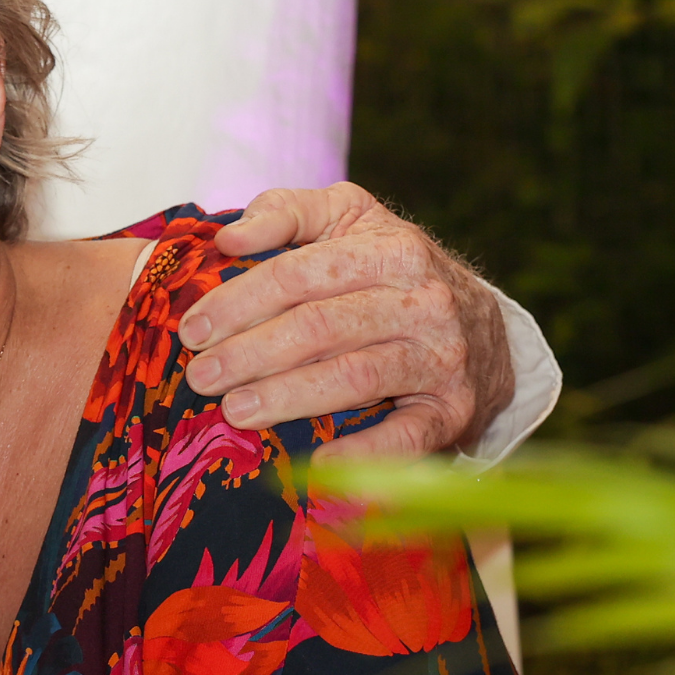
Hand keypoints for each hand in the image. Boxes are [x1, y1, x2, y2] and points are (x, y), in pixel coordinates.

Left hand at [184, 183, 514, 457]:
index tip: (192, 329)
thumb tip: (229, 237)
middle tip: (200, 376)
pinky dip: (363, 453)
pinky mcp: (454, 410)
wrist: (482, 325)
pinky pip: (406, 437)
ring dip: (287, 398)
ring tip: (234, 411)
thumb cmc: (391, 270)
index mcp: (392, 250)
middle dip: (250, 354)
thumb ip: (287, 212)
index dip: (238, 302)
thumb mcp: (348, 220)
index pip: (299, 274)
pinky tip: (316, 462)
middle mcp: (423, 302)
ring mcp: (443, 358)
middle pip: (320, 327)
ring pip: (353, 378)